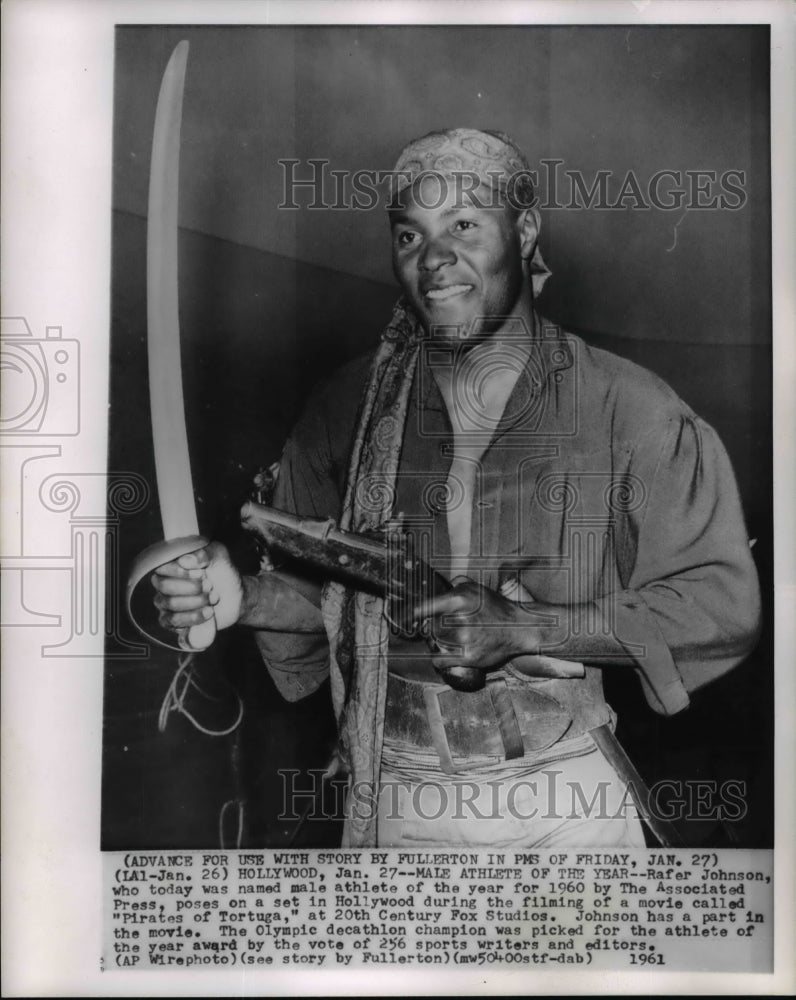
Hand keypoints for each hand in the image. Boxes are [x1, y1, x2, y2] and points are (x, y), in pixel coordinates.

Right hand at [151, 541, 242, 633]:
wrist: (236, 597)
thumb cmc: (223, 572)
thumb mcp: (219, 556)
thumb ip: (204, 554)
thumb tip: (184, 560)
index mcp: (171, 566)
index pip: (161, 568)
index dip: (181, 572)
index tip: (202, 573)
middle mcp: (164, 584)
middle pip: (165, 586)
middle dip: (192, 587)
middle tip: (210, 586)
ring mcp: (166, 604)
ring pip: (170, 604)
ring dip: (196, 602)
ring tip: (214, 598)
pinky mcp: (172, 622)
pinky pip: (173, 622)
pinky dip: (193, 617)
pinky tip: (208, 613)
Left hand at [413, 578, 538, 673]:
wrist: (518, 628)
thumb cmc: (495, 607)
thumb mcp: (475, 588)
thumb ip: (454, 585)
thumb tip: (434, 590)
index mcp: (458, 599)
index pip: (423, 608)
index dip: (408, 614)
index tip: (397, 616)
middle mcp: (459, 619)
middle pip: (430, 626)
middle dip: (436, 627)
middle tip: (451, 626)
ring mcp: (463, 639)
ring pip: (435, 642)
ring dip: (440, 641)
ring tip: (456, 638)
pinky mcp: (468, 657)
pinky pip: (440, 659)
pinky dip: (439, 658)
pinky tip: (447, 653)